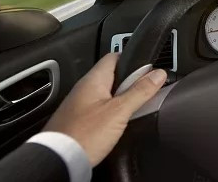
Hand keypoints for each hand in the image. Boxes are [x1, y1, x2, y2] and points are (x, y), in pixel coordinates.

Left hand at [44, 53, 166, 165]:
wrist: (59, 161)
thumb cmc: (83, 135)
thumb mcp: (119, 111)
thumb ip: (140, 91)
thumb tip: (158, 75)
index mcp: (93, 79)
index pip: (114, 56)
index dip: (132, 59)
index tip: (148, 69)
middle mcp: (84, 88)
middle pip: (113, 76)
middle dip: (130, 82)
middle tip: (144, 92)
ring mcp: (80, 104)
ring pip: (107, 93)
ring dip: (122, 98)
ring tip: (134, 109)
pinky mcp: (79, 120)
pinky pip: (100, 108)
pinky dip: (112, 111)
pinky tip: (118, 122)